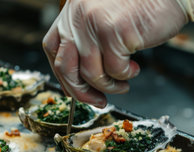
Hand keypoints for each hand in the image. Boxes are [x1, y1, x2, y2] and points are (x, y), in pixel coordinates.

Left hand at [43, 0, 193, 107]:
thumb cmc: (142, 6)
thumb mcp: (103, 18)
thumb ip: (87, 39)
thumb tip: (79, 78)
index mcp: (72, 12)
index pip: (52, 48)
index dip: (62, 73)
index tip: (73, 87)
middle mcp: (79, 17)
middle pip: (65, 66)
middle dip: (80, 91)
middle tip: (97, 100)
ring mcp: (94, 25)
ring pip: (90, 74)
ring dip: (109, 87)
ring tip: (123, 84)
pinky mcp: (113, 33)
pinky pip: (114, 70)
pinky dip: (125, 76)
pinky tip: (134, 68)